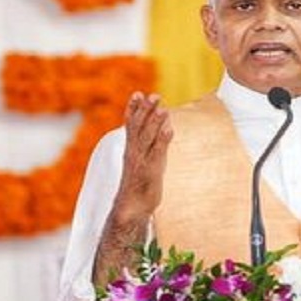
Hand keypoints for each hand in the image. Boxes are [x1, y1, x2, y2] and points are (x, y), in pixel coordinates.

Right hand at [111, 92, 172, 222]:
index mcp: (131, 148)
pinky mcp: (150, 171)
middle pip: (138, 127)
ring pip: (147, 137)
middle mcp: (133, 152)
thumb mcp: (144, 160)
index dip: (133, 109)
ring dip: (154, 122)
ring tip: (162, 108)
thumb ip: (151, 143)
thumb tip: (163, 126)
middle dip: (145, 110)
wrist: (132, 208)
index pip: (130, 125)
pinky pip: (157, 153)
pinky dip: (163, 140)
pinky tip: (169, 128)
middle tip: (153, 95)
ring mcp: (141, 161)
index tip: (137, 93)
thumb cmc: (140, 183)